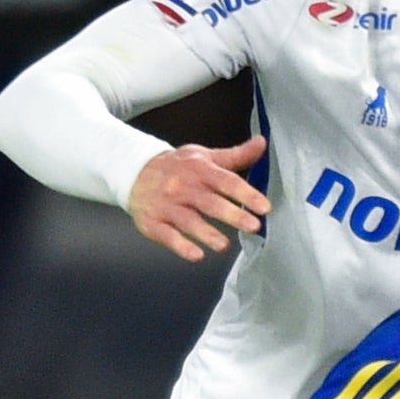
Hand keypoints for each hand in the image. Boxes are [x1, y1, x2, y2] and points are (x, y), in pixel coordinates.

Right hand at [127, 138, 269, 258]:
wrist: (134, 172)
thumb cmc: (177, 167)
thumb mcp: (205, 157)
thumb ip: (236, 155)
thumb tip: (261, 143)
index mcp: (199, 170)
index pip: (227, 181)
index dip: (247, 194)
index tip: (264, 207)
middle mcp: (183, 187)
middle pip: (210, 202)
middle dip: (232, 215)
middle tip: (253, 226)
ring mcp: (167, 205)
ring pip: (188, 221)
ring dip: (207, 234)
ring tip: (224, 245)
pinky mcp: (153, 222)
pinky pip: (167, 236)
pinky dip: (181, 246)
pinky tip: (196, 255)